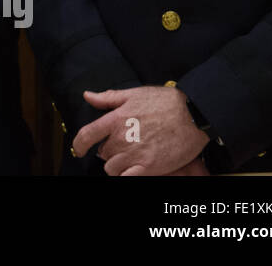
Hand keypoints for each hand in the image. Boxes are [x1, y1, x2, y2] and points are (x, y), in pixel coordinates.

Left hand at [72, 87, 209, 176]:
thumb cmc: (165, 102)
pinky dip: (126, 175)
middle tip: (121, 146)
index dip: (78, 144)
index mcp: (116, 119)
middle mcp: (122, 138)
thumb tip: (87, 96)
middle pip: (102, 153)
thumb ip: (108, 98)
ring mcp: (135, 154)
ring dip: (116, 165)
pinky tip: (132, 169)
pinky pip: (126, 178)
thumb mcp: (134, 94)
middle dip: (108, 151)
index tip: (78, 149)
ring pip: (112, 168)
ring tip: (128, 158)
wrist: (194, 115)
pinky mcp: (149, 167)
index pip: (87, 134)